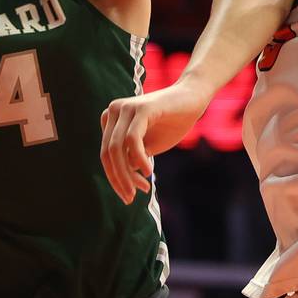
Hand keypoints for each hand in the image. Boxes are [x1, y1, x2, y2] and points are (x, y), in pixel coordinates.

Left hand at [100, 81, 213, 204]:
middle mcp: (113, 111)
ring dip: (127, 173)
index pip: (106, 155)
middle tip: (132, 197)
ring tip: (144, 187)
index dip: (115, 178)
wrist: (192, 100)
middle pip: (108, 153)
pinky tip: (148, 171)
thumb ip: (132, 159)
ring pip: (116, 149)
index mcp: (111, 120)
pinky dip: (139, 159)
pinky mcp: (141, 108)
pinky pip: (132, 139)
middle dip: (119, 179)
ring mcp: (125, 108)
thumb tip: (121, 180)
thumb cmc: (170, 123)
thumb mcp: (148, 147)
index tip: (128, 196)